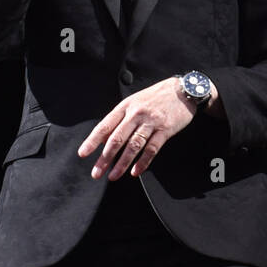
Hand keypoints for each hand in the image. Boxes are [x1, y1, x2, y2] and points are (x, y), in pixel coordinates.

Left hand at [77, 77, 217, 179]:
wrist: (182, 90)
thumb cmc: (155, 98)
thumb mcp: (134, 102)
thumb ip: (120, 119)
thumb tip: (103, 139)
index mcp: (125, 107)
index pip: (105, 126)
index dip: (92, 141)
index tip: (83, 154)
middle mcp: (136, 114)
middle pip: (117, 139)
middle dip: (105, 158)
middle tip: (97, 172)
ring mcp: (151, 122)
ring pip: (133, 146)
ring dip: (122, 163)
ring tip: (113, 176)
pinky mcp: (165, 130)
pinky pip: (152, 149)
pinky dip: (143, 162)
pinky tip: (136, 172)